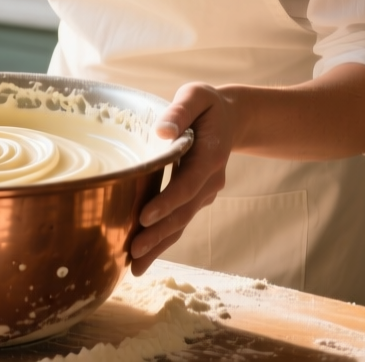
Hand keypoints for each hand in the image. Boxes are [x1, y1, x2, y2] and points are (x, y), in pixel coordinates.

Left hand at [128, 82, 240, 275]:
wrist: (231, 118)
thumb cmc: (206, 105)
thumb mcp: (196, 96)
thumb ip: (179, 111)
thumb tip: (162, 131)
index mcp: (210, 154)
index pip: (188, 183)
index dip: (168, 202)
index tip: (145, 217)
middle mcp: (210, 179)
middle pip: (184, 212)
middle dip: (159, 234)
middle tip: (133, 253)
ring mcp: (205, 192)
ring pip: (182, 222)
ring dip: (160, 245)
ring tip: (135, 267)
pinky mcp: (196, 198)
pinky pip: (180, 221)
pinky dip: (163, 240)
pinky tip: (144, 258)